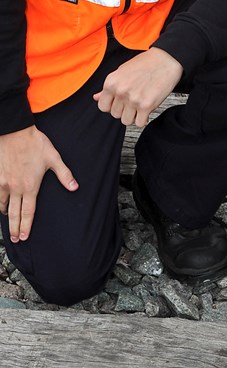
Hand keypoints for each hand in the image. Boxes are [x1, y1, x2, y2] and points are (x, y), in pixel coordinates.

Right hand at [0, 126, 77, 242]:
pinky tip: (0, 204)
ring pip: (2, 204)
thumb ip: (64, 175)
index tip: (24, 237)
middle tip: (15, 239)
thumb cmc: (35, 143)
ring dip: (6, 215)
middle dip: (14, 228)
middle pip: (14, 213)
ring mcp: (4, 182)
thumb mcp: (54, 158)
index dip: (26, 226)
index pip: (28, 212)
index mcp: (30, 186)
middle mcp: (15, 188)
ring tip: (8, 222)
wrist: (15, 132)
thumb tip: (75, 187)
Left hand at [93, 47, 182, 127]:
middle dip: (124, 109)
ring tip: (140, 104)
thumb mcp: (122, 71)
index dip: (112, 105)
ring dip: (134, 115)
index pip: (102, 106)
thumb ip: (110, 87)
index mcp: (111, 82)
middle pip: (115, 114)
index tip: (120, 102)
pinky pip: (140, 123)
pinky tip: (147, 109)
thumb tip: (96, 98)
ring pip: (126, 121)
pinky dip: (144, 118)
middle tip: (134, 99)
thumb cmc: (146, 63)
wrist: (166, 60)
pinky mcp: (146, 106)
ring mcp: (133, 99)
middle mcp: (120, 91)